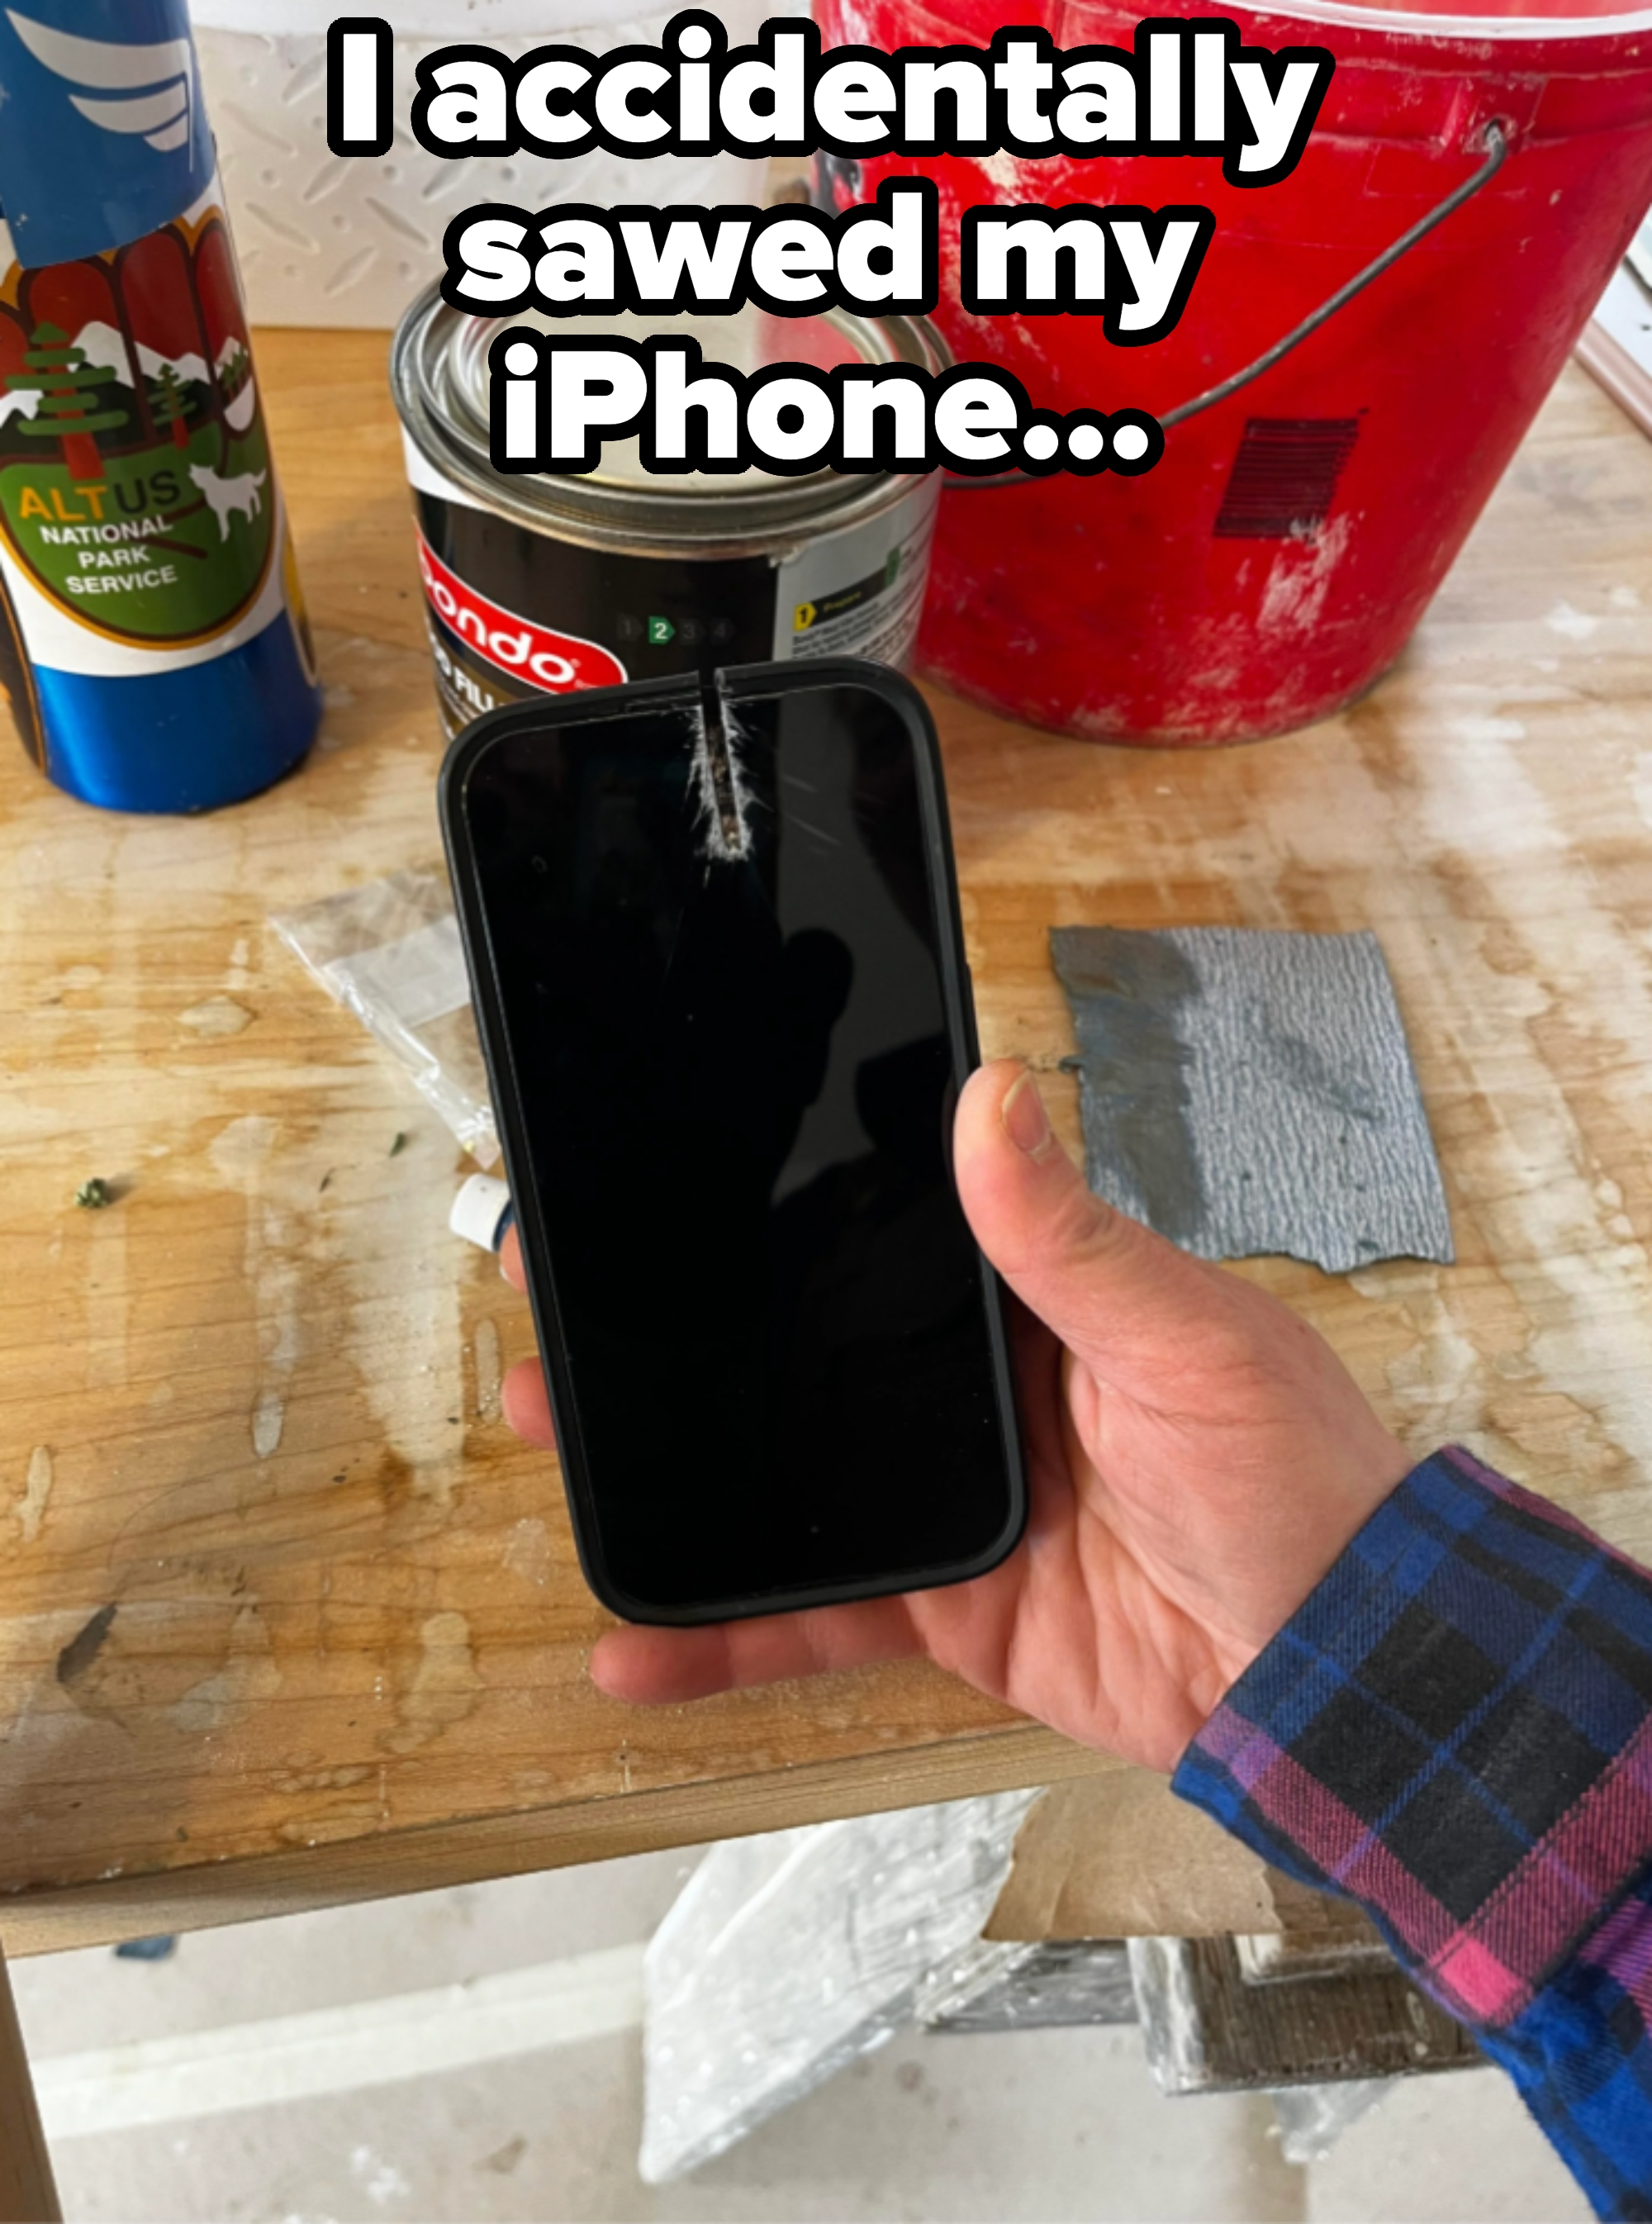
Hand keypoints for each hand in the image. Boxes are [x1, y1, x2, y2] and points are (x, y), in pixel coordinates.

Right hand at [500, 1061, 1410, 1771]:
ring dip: (668, 1467)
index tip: (659, 1172)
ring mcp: (942, 1505)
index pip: (867, 1233)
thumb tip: (993, 1098)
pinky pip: (813, 1618)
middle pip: (793, 1351)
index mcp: (1024, 1303)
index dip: (765, 1206)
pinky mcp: (940, 1610)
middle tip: (556, 1292)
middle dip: (677, 1328)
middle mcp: (965, 1393)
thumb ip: (1074, 1240)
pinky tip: (639, 1644)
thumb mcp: (1189, 1340)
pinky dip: (726, 1636)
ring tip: (555, 1438)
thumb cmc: (1297, 1479)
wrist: (1334, 1673)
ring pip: (776, 1478)